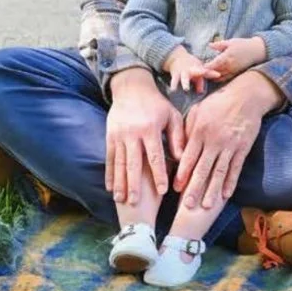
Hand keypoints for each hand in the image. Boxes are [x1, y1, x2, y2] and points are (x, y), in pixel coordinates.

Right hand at [105, 68, 184, 205]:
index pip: (156, 156)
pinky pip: (109, 158)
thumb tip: (183, 158)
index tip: (164, 191)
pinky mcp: (109, 136)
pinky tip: (109, 188)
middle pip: (133, 164)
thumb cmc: (157, 104)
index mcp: (150, 129)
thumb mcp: (171, 116)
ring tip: (120, 199)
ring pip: (119, 163)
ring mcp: (118, 135)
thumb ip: (177, 137)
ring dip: (119, 183)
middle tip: (134, 203)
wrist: (131, 88)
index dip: (159, 174)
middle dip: (134, 185)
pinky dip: (109, 174)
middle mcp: (133, 133)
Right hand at [164, 46, 219, 92]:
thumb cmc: (190, 67)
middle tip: (204, 75)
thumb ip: (200, 82)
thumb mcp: (196, 72)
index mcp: (199, 69)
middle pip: (197, 72)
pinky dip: (173, 85)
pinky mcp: (175, 75)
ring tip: (186, 89)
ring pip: (185, 78)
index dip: (212, 73)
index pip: (207, 71)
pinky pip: (174, 80)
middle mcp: (192, 70)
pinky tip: (172, 91)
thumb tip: (200, 92)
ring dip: (186, 83)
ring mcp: (183, 72)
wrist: (176, 58)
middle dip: (200, 74)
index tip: (218, 75)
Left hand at [174, 70, 280, 209]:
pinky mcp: (243, 147)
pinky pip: (236, 167)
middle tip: (188, 206)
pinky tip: (226, 194)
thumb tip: (178, 148)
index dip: (182, 174)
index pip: (189, 156)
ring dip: (213, 190)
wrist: (246, 96)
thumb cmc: (218, 102)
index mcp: (200, 130)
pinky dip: (231, 181)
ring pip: (219, 171)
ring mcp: (230, 145)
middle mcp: (214, 140)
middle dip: (195, 188)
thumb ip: (188, 129)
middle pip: (203, 168)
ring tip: (207, 206)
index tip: (175, 189)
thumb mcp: (198, 110)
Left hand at [203, 36, 265, 82]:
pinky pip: (225, 78)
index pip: (212, 65)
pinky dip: (218, 78)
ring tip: (205, 75)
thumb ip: (219, 44)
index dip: (204, 67)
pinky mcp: (236, 74)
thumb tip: (209, 45)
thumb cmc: (243, 44)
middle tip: (197, 73)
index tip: (197, 67)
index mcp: (226, 57)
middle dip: (206, 73)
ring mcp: (232, 71)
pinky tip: (214, 76)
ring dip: (212, 77)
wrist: (257, 51)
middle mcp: (229, 66)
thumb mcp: (231, 42)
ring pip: (219, 77)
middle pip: (214, 73)